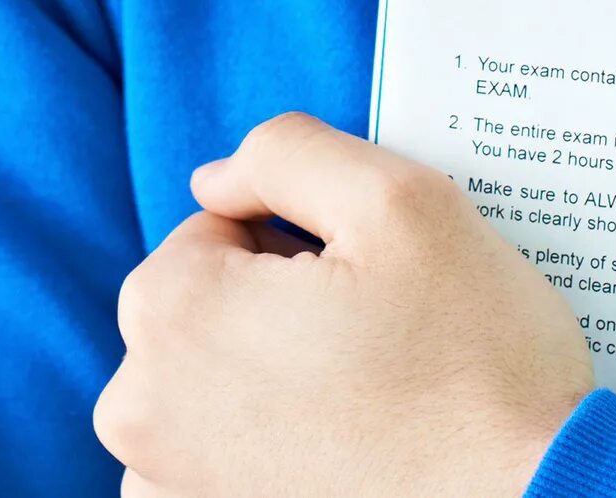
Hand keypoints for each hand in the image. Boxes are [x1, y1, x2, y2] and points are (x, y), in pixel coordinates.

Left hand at [94, 112, 591, 497]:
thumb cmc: (474, 368)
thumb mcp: (400, 202)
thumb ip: (288, 152)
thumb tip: (217, 179)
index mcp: (171, 311)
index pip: (215, 230)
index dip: (299, 244)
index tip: (361, 292)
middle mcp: (140, 407)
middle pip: (202, 307)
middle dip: (274, 309)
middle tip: (370, 345)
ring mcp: (164, 483)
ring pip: (206, 385)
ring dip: (264, 382)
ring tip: (358, 406)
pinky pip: (209, 463)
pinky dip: (262, 452)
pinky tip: (336, 458)